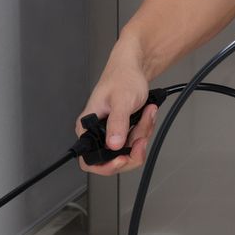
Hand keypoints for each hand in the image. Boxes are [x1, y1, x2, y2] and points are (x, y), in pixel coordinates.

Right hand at [76, 43, 157, 175]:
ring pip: (128, 150)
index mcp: (87, 126)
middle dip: (133, 148)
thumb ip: (117, 123)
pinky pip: (136, 142)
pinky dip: (145, 130)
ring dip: (142, 134)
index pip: (89, 160)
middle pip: (113, 160)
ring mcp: (111, 133)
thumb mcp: (122, 100)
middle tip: (142, 133)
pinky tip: (147, 114)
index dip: (106, 165)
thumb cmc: (123, 77)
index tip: (122, 159)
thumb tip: (113, 144)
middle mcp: (96, 133)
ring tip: (146, 113)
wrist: (135, 68)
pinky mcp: (123, 131)